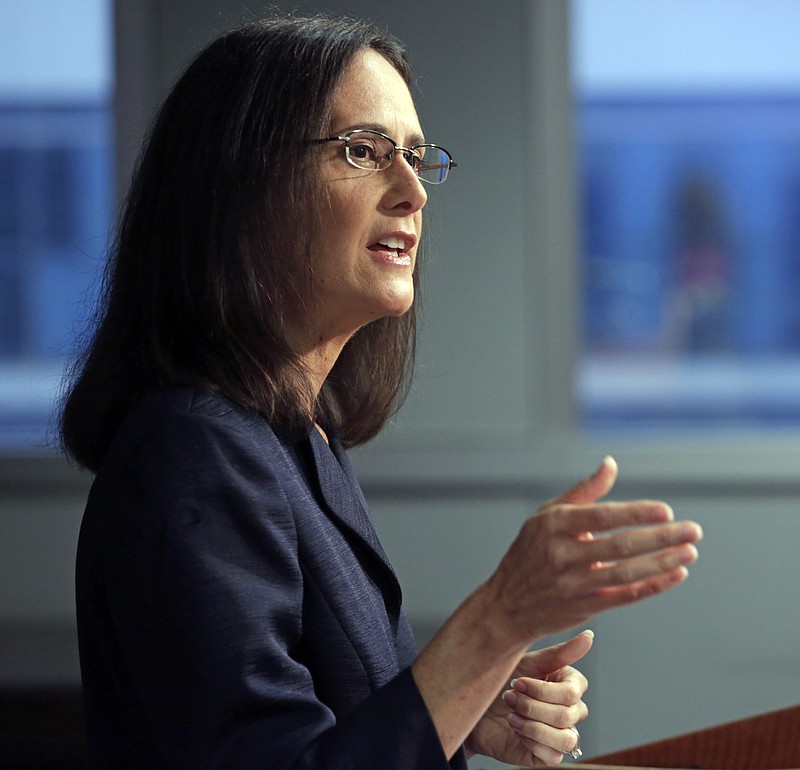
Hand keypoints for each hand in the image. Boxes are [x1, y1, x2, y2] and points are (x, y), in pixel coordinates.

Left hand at [466, 632, 591, 766]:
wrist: (474, 706)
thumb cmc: (501, 679)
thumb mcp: (526, 662)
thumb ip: (560, 653)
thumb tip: (589, 636)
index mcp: (568, 684)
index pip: (573, 691)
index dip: (543, 689)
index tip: (517, 681)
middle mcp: (569, 710)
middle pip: (567, 714)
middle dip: (531, 706)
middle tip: (508, 697)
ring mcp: (560, 733)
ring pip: (566, 739)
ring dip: (533, 726)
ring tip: (511, 716)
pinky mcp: (548, 755)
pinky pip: (554, 756)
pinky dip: (531, 742)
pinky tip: (515, 730)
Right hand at [484, 456, 701, 642]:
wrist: (507, 604)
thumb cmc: (532, 551)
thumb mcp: (547, 516)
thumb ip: (583, 491)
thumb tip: (611, 464)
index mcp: (553, 525)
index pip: (602, 517)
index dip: (636, 513)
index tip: (667, 511)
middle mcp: (562, 554)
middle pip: (620, 546)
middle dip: (661, 538)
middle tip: (693, 530)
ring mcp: (573, 584)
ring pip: (626, 573)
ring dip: (662, 562)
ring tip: (690, 552)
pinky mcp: (584, 607)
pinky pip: (624, 597)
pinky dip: (652, 586)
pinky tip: (676, 574)